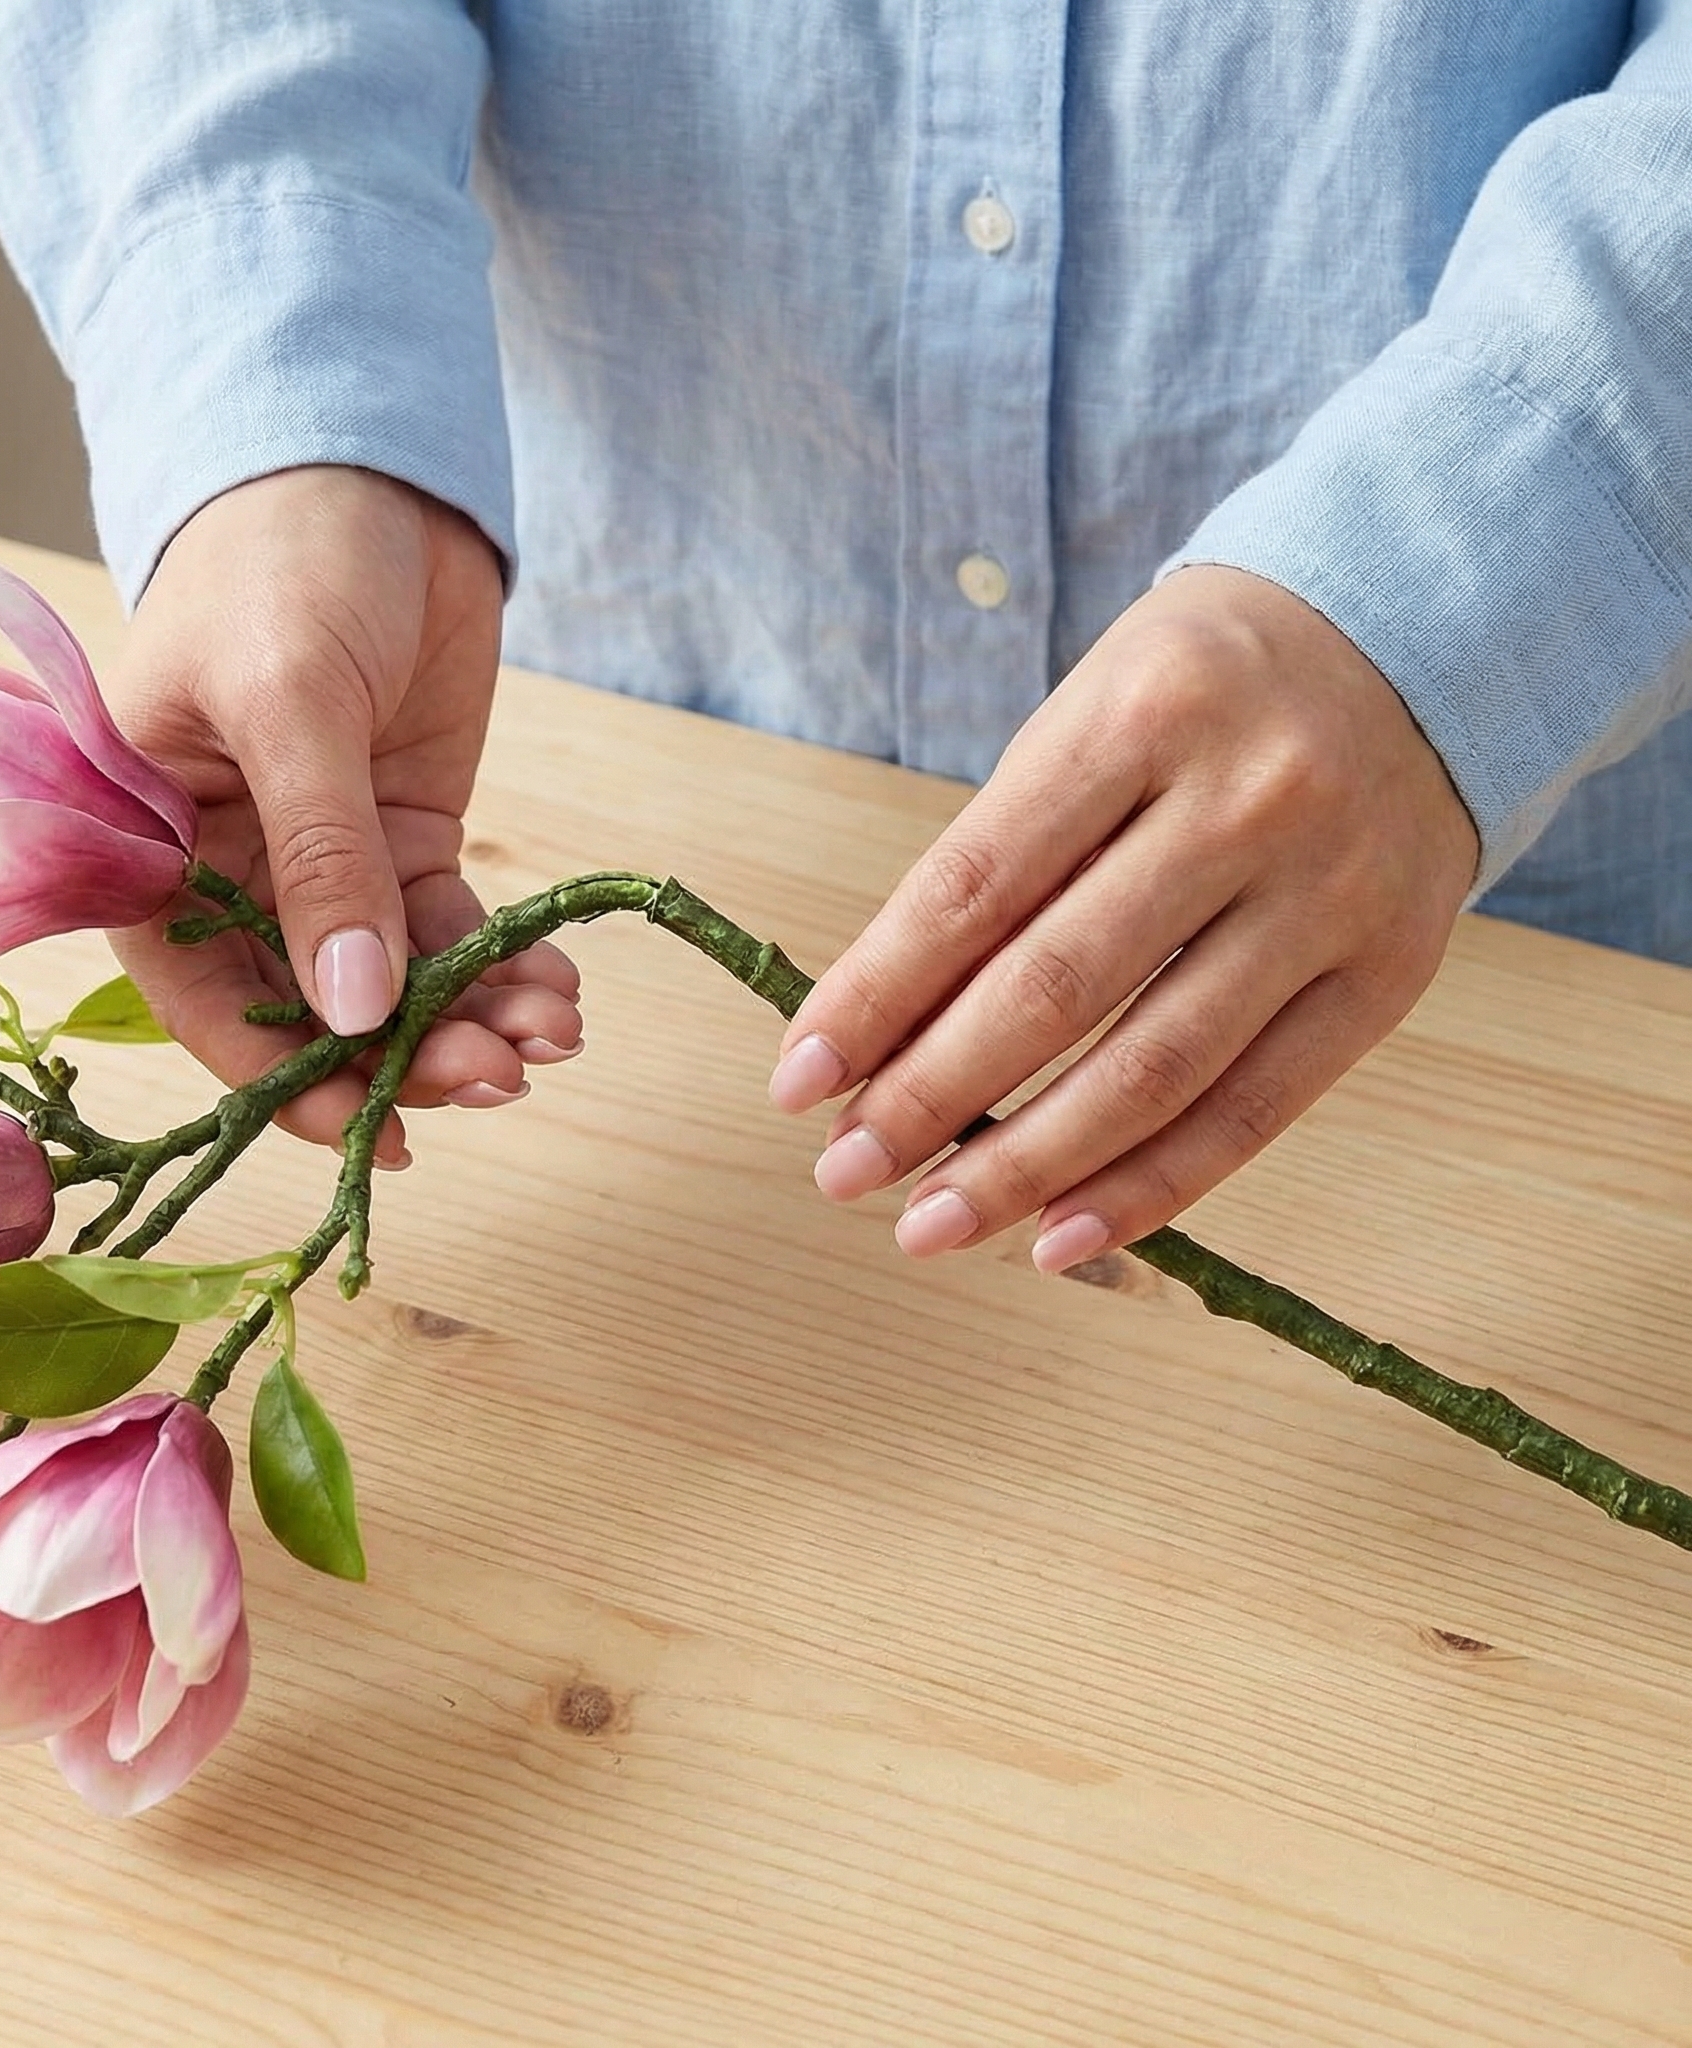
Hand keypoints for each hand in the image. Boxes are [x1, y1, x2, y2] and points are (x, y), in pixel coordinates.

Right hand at [106, 467, 580, 1163]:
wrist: (373, 471)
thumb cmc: (281, 561)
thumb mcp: (288, 699)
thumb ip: (319, 855)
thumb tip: (352, 1010)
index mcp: (148, 846)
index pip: (204, 996)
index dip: (283, 1079)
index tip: (375, 1130)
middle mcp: (230, 873)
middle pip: (311, 1007)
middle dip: (404, 1055)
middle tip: (495, 1076)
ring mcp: (325, 863)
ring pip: (392, 981)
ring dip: (467, 1022)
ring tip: (547, 1038)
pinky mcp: (405, 840)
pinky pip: (450, 931)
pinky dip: (501, 970)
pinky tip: (555, 993)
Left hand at [769, 566, 1479, 1267]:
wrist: (1417, 641)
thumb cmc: (1199, 696)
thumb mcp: (1087, 725)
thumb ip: (1000, 865)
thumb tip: (882, 1035)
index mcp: (1143, 714)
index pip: (974, 886)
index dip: (875, 996)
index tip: (798, 1080)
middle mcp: (1248, 801)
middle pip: (1057, 987)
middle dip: (930, 1097)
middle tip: (842, 1171)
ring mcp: (1331, 894)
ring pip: (1156, 1069)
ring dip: (1026, 1168)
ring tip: (929, 1225)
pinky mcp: (1391, 976)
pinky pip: (1256, 1110)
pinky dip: (1152, 1187)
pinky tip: (1058, 1237)